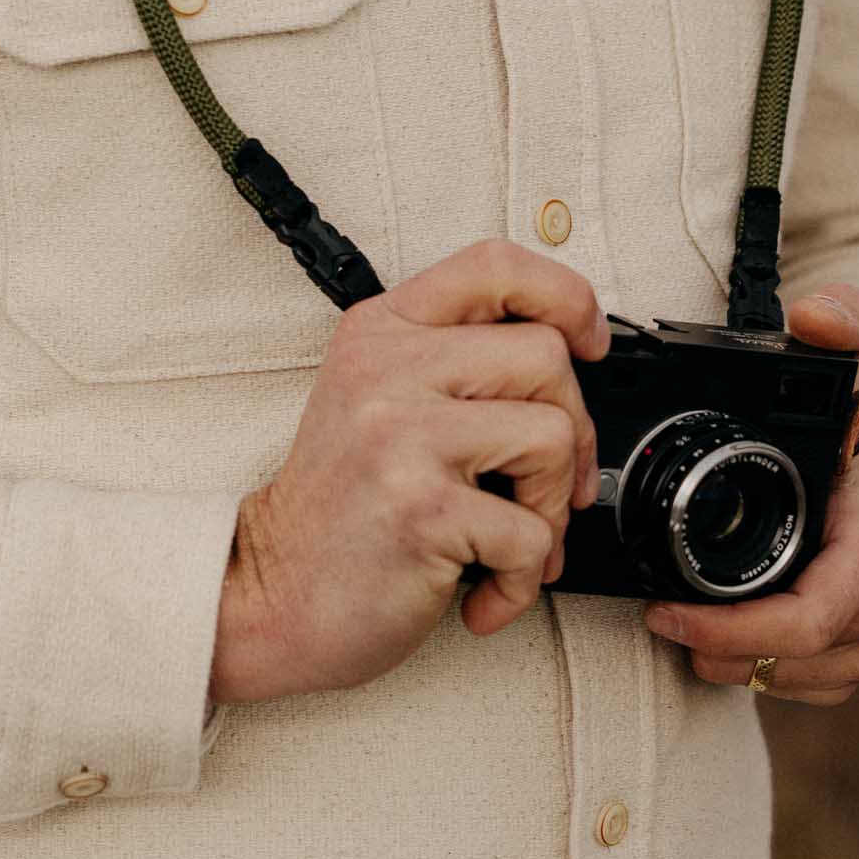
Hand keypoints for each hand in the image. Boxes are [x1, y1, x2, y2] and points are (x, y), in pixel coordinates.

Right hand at [208, 240, 607, 705]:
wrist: (270, 593)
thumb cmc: (339, 507)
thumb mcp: (375, 398)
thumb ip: (450, 360)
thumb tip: (568, 353)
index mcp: (380, 330)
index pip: (494, 265)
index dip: (565, 295)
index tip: (587, 341)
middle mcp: (386, 368)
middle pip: (545, 355)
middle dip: (572, 429)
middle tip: (543, 483)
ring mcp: (401, 435)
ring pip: (552, 435)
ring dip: (551, 505)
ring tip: (512, 537)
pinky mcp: (422, 510)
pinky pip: (531, 531)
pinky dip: (523, 577)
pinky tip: (485, 588)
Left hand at [642, 284, 858, 704]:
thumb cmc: (846, 431)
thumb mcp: (842, 368)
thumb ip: (835, 327)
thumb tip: (821, 313)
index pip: (809, 615)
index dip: (733, 628)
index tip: (665, 609)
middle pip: (795, 654)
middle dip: (717, 647)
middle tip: (657, 618)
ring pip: (796, 679)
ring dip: (732, 664)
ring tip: (679, 630)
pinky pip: (806, 688)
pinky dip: (756, 672)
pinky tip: (718, 648)